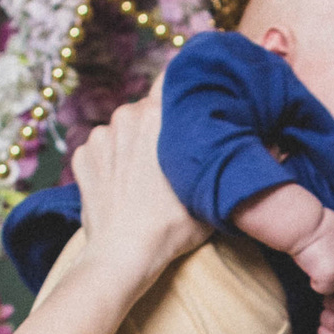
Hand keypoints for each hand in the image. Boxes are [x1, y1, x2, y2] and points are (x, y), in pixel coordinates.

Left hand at [70, 88, 204, 290]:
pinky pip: (101, 149)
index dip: (184, 86)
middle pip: (147, 108)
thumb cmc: (171, 227)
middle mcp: (125, 116)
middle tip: (170, 157)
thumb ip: (224, 157)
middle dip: (157, 126)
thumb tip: (252, 141)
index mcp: (157, 115)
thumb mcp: (211, 190)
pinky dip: (110, 162)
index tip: (192, 96)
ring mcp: (99, 137)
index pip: (173, 77)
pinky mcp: (81, 156)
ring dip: (132, 144)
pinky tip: (122, 187)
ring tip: (144, 178)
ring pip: (122, 129)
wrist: (123, 256)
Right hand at [288, 205, 333, 297]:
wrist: (299, 221)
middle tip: (312, 253)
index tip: (317, 246)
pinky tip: (309, 264)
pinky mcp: (333, 274)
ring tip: (311, 257)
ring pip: (333, 284)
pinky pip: (322, 288)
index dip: (327, 258)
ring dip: (319, 275)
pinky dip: (313, 281)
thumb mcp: (328, 230)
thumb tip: (330, 258)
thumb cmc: (306, 224)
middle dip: (325, 269)